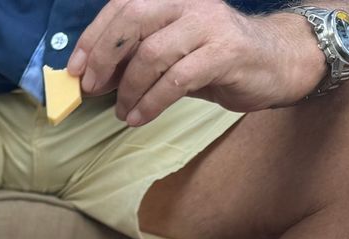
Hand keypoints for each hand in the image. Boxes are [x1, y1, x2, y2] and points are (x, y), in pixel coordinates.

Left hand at [71, 0, 326, 124]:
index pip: (123, 5)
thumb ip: (134, 58)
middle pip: (134, 19)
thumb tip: (92, 77)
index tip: (74, 69)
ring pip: (152, 53)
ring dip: (128, 89)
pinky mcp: (225, 53)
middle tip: (92, 88)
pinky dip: (151, 102)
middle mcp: (190, 3)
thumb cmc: (213, 58)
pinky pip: (176, 79)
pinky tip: (140, 117)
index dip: (94, 37)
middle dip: (105, 56)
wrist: (274, 62)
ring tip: (122, 111)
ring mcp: (209, 25)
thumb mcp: (169, 53)